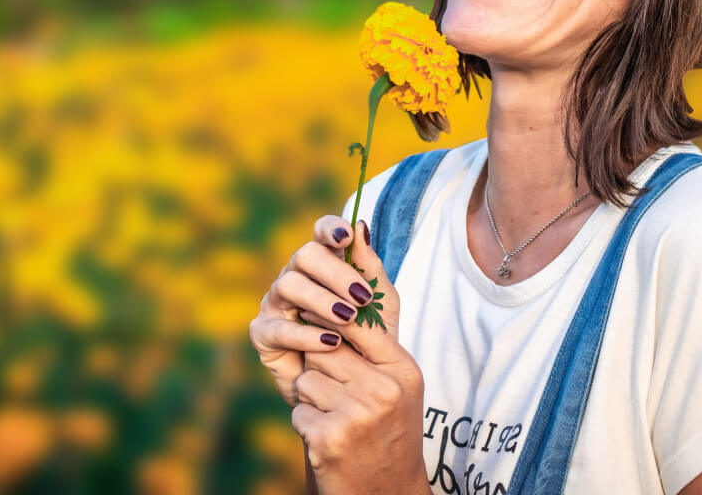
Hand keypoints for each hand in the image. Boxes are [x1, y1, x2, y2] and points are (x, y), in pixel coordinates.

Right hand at [250, 215, 396, 407]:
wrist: (354, 387)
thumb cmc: (367, 338)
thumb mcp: (380, 304)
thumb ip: (371, 267)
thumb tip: (360, 226)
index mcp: (324, 265)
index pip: (321, 235)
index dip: (330, 229)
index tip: (346, 237)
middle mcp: (296, 277)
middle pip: (304, 255)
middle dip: (335, 272)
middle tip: (362, 296)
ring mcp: (276, 303)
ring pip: (289, 285)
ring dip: (322, 300)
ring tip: (348, 318)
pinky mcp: (263, 334)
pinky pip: (279, 328)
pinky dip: (307, 335)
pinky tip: (331, 343)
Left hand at [290, 229, 426, 494]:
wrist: (385, 493)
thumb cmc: (387, 424)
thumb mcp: (393, 373)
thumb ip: (374, 316)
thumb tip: (356, 232)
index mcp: (403, 369)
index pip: (360, 319)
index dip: (335, 316)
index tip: (325, 321)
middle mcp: (385, 389)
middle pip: (327, 345)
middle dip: (321, 362)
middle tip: (336, 385)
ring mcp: (359, 415)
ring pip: (308, 376)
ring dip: (312, 395)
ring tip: (336, 416)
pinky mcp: (330, 439)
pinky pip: (298, 409)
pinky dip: (306, 423)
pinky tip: (327, 439)